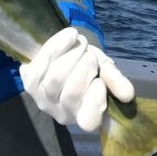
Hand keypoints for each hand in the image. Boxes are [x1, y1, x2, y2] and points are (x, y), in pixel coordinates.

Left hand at [20, 27, 134, 131]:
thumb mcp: (105, 71)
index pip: (89, 120)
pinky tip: (70, 35)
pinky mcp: (28, 82)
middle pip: (72, 93)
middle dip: (85, 67)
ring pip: (56, 78)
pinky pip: (40, 63)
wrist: (63, 53)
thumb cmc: (88, 67)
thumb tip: (128, 95)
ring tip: (81, 44)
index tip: (100, 80)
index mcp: (84, 117)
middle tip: (90, 55)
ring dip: (72, 55)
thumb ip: (115, 81)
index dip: (96, 97)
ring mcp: (42, 99)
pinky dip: (58, 45)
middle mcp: (61, 114)